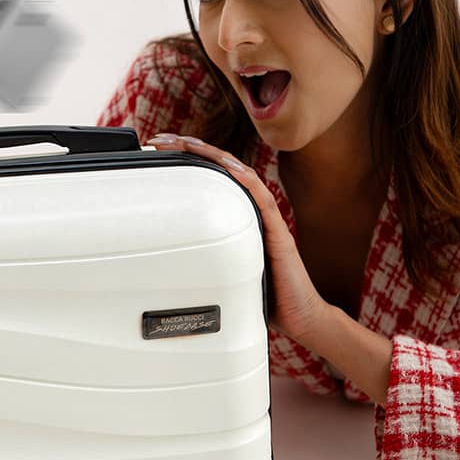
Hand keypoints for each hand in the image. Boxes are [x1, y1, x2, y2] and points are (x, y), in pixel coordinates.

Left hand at [144, 133, 327, 344]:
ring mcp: (268, 221)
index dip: (187, 161)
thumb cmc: (265, 298)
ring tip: (186, 144)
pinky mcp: (279, 236)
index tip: (160, 150)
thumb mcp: (224, 272)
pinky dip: (248, 182)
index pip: (212, 178)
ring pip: (240, 177)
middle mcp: (254, 212)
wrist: (300, 318)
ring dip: (213, 157)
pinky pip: (264, 202)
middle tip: (160, 141)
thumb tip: (164, 263)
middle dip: (190, 150)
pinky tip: (233, 169)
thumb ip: (203, 258)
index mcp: (240, 217)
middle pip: (221, 169)